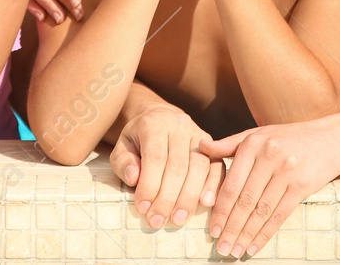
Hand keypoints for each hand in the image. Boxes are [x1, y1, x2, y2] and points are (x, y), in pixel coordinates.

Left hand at [108, 102, 221, 228]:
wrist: (159, 117)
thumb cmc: (138, 139)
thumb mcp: (122, 146)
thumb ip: (124, 162)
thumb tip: (134, 178)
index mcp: (154, 123)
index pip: (155, 158)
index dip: (150, 185)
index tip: (143, 208)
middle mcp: (179, 125)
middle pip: (178, 166)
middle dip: (168, 198)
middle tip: (158, 221)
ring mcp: (199, 134)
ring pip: (199, 167)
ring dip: (189, 197)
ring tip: (178, 219)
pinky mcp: (213, 144)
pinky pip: (217, 166)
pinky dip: (213, 186)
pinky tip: (206, 204)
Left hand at [199, 120, 339, 257]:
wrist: (330, 139)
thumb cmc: (287, 138)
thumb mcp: (258, 134)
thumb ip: (229, 144)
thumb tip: (200, 147)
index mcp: (252, 144)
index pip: (231, 184)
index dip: (220, 209)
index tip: (212, 229)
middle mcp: (268, 157)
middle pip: (245, 200)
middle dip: (231, 227)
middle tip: (221, 248)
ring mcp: (287, 171)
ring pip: (262, 210)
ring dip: (246, 234)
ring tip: (235, 251)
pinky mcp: (302, 185)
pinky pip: (280, 214)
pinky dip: (266, 233)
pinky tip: (255, 246)